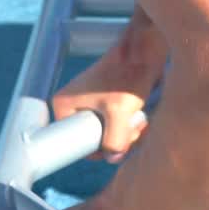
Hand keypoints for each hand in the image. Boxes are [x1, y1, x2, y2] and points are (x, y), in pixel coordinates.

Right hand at [51, 11, 167, 162]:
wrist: (145, 50)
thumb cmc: (128, 74)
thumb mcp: (120, 112)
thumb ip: (115, 141)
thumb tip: (113, 158)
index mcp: (63, 106)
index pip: (75, 143)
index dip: (96, 149)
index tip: (115, 146)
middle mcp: (74, 106)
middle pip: (93, 140)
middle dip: (116, 141)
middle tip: (132, 130)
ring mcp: (92, 105)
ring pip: (109, 135)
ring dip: (127, 134)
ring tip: (140, 120)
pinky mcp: (108, 104)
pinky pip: (117, 126)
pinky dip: (131, 126)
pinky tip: (143, 118)